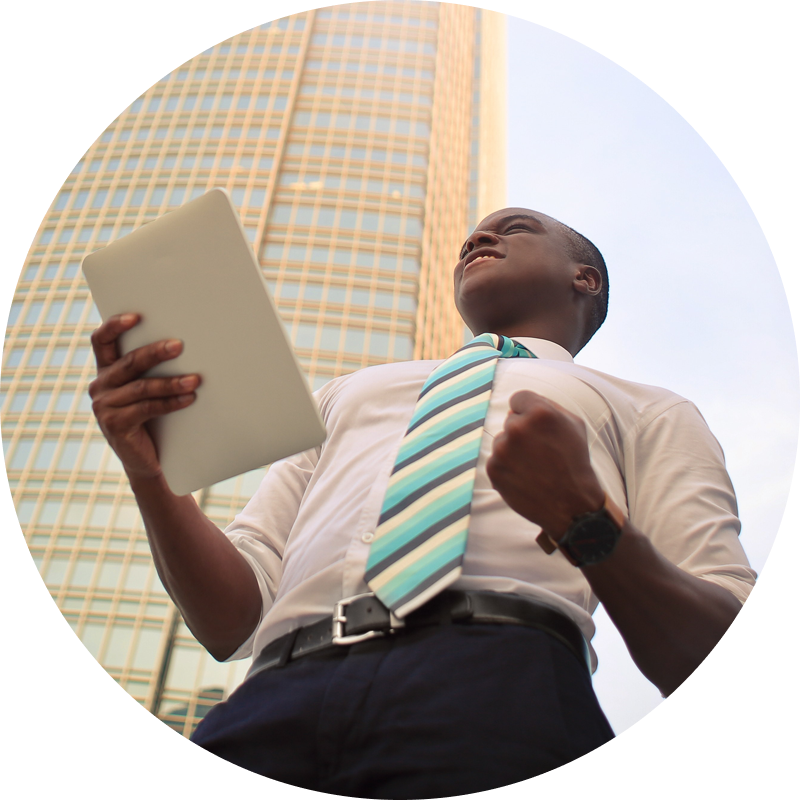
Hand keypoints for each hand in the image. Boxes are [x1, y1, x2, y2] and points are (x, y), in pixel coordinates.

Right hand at [89, 313, 200, 481]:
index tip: (136, 316)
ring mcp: (105, 407)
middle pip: (128, 362)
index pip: (101, 341)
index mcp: (106, 371)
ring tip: (195, 379)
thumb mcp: (149, 390)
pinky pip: (146, 408)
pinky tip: (189, 398)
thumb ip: (153, 369)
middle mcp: (100, 386)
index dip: (115, 326)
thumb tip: (184, 344)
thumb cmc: (154, 418)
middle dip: (155, 352)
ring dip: (171, 382)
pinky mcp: (115, 425)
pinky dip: (171, 403)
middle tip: (179, 345)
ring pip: (141, 387)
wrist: (148, 460)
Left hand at [486, 390, 604, 535]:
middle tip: (541, 451)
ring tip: (535, 466)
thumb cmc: (575, 461)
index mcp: (540, 413)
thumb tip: (515, 406)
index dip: (528, 410)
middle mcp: (517, 428)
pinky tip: (526, 477)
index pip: (518, 398)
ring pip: (503, 440)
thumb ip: (546, 406)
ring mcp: (502, 449)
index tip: (536, 425)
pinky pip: (497, 459)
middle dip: (523, 431)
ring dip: (514, 449)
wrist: (571, 505)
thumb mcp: (573, 425)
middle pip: (511, 419)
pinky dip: (508, 466)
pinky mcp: (493, 468)